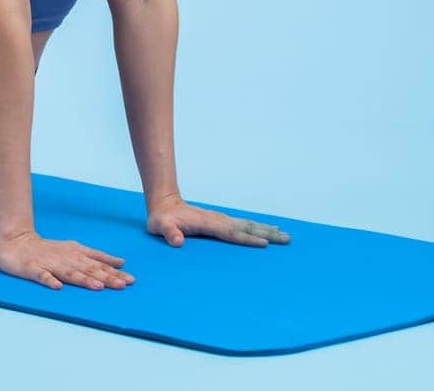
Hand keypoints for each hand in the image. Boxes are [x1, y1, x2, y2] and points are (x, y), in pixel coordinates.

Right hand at [0, 230, 134, 290]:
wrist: (16, 243)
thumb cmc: (48, 250)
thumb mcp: (74, 249)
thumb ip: (96, 256)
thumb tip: (120, 263)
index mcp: (75, 253)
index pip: (97, 263)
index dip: (113, 272)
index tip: (130, 280)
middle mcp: (65, 258)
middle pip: (87, 269)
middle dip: (105, 277)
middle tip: (122, 285)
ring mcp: (49, 264)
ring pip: (68, 273)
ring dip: (83, 279)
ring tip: (97, 287)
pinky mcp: (33, 269)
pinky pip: (42, 276)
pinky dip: (50, 281)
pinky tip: (57, 287)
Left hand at [146, 192, 290, 247]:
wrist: (164, 204)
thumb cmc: (162, 219)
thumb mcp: (160, 226)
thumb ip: (168, 233)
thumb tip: (177, 242)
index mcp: (208, 224)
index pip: (231, 233)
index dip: (248, 238)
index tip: (265, 243)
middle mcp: (218, 220)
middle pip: (247, 227)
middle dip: (267, 233)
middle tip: (287, 238)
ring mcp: (220, 220)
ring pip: (247, 225)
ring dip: (266, 230)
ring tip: (284, 235)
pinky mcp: (220, 223)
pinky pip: (243, 226)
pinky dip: (257, 228)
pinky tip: (266, 231)